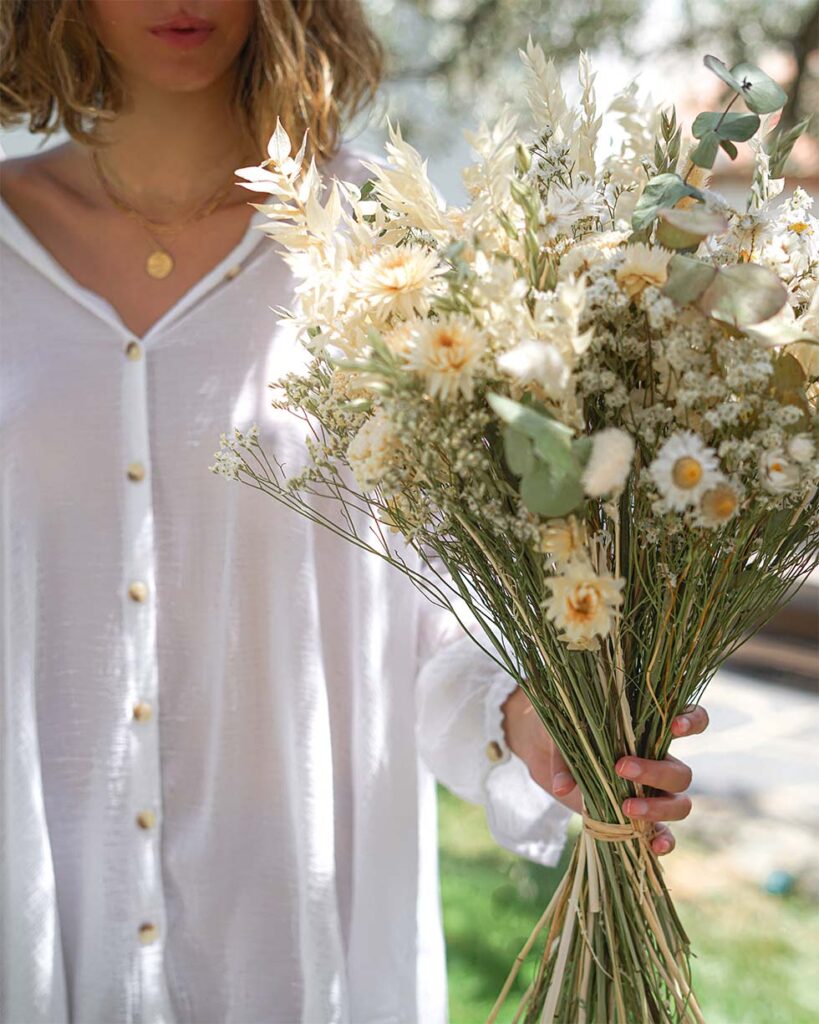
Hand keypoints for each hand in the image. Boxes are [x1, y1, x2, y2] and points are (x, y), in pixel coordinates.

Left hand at [501, 686, 708, 856]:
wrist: (553, 761)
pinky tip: (653, 846)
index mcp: (649, 733)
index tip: (675, 726)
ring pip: (680, 804)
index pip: (689, 720)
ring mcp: (654, 794)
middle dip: (656, 772)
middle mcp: (659, 764)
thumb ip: (565, 759)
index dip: (692, 721)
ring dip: (658, 808)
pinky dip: (664, 841)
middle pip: (682, 773)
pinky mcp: (642, 820)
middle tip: (620, 768)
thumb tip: (562, 787)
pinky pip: (665, 833)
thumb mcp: (564, 738)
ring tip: (627, 808)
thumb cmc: (568, 738)